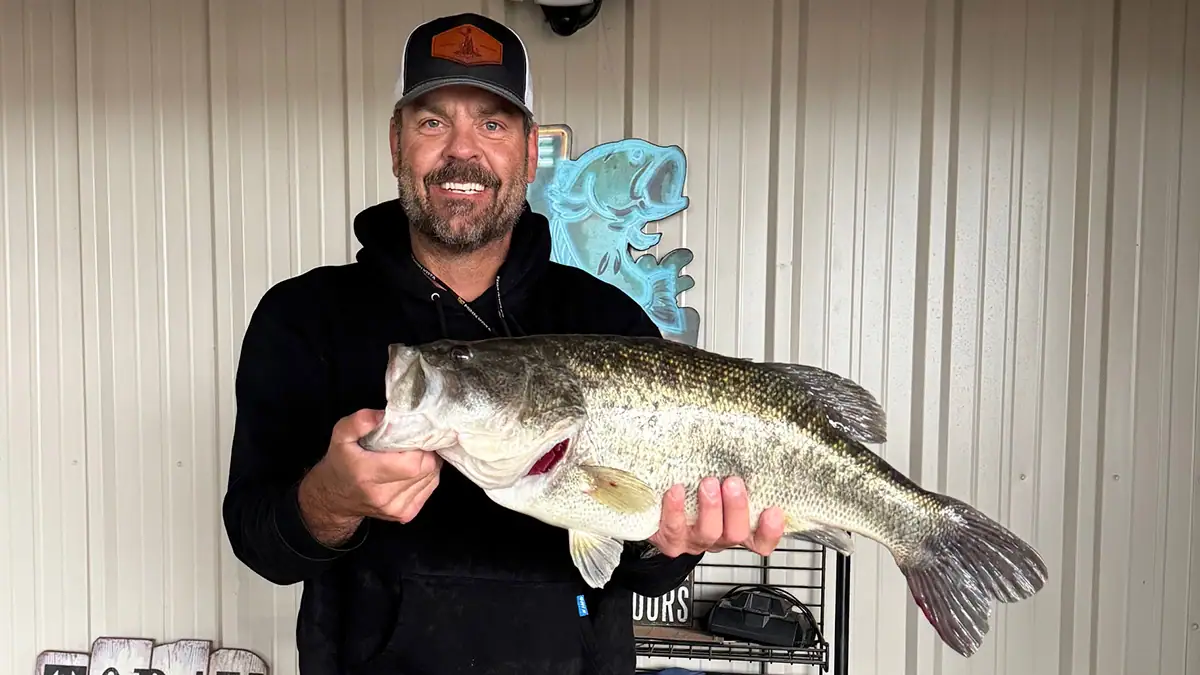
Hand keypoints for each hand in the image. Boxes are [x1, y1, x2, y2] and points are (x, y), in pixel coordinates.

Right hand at [298, 409, 442, 544]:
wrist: (334, 498)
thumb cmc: (341, 463)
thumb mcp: (340, 436)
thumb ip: (359, 422)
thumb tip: (383, 416)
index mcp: (367, 475)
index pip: (412, 463)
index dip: (418, 445)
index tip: (412, 435)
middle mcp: (383, 496)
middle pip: (426, 469)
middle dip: (425, 452)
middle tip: (413, 442)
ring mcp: (395, 509)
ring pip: (432, 478)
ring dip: (427, 463)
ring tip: (411, 455)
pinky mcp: (405, 515)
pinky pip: (430, 488)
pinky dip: (427, 475)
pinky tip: (412, 469)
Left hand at [648, 477, 785, 556]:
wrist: (656, 509)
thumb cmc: (693, 490)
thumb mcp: (719, 482)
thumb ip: (733, 470)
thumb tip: (750, 435)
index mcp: (736, 526)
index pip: (761, 539)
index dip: (770, 531)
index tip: (773, 510)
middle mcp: (718, 537)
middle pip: (736, 534)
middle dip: (737, 508)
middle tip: (733, 483)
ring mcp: (694, 540)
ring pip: (709, 532)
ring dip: (710, 508)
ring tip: (708, 483)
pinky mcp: (670, 540)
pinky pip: (674, 528)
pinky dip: (676, 508)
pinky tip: (676, 490)